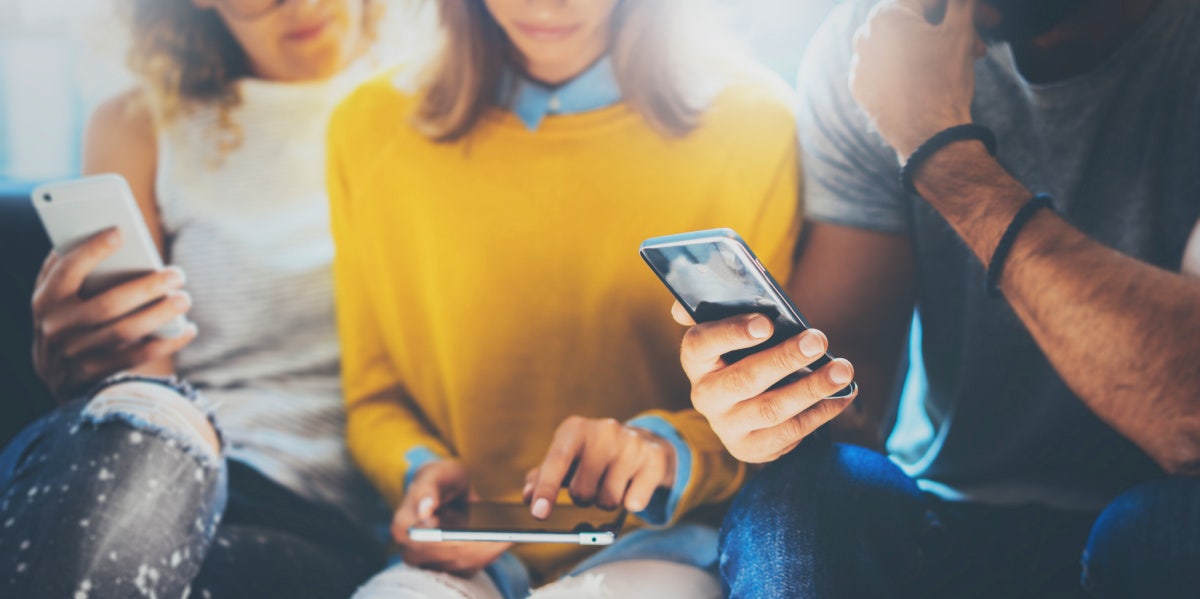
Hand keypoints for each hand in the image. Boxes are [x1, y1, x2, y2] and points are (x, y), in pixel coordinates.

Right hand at [32, 228, 195, 400]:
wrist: (54, 373)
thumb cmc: (67, 317)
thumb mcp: (56, 294)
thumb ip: (72, 269)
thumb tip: (110, 235)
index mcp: (45, 299)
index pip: (67, 270)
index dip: (92, 250)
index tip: (120, 232)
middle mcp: (57, 327)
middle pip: (108, 305)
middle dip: (146, 287)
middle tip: (177, 274)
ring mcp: (75, 353)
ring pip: (124, 332)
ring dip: (160, 314)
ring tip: (185, 298)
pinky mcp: (95, 373)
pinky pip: (137, 357)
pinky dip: (167, 342)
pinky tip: (188, 328)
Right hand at [391, 460, 510, 576]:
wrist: (444, 489)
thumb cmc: (439, 479)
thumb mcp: (435, 474)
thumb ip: (427, 490)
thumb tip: (425, 509)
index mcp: (404, 528)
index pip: (431, 543)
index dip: (456, 542)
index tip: (482, 535)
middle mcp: (412, 551)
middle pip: (450, 558)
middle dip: (479, 548)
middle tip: (506, 538)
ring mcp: (429, 562)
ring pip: (462, 566)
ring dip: (487, 554)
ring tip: (509, 539)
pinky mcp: (447, 566)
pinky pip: (469, 568)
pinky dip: (488, 557)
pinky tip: (505, 543)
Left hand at [525, 416, 675, 518]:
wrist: (641, 444)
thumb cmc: (592, 455)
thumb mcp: (566, 458)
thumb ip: (542, 477)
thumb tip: (528, 496)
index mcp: (575, 429)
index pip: (557, 461)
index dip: (547, 489)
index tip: (539, 513)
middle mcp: (604, 430)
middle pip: (582, 490)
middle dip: (582, 498)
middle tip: (589, 486)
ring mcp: (631, 443)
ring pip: (608, 500)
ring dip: (605, 501)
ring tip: (610, 484)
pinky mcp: (653, 459)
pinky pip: (634, 502)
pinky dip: (630, 503)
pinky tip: (632, 487)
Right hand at [672, 302, 857, 463]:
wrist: (740, 407)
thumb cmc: (742, 355)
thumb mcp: (730, 332)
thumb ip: (721, 310)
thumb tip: (716, 291)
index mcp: (696, 360)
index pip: (702, 343)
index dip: (733, 333)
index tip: (767, 323)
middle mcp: (705, 395)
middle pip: (744, 378)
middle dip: (784, 359)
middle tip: (818, 341)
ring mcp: (727, 426)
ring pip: (772, 409)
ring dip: (811, 388)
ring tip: (842, 370)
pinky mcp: (750, 448)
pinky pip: (790, 432)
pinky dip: (820, 412)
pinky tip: (841, 395)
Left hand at [849, 0, 986, 159]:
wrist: (929, 138)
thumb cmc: (945, 83)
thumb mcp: (960, 32)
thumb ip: (960, 3)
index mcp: (886, 15)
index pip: (929, 0)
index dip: (962, 7)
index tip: (989, 21)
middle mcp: (864, 36)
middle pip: (915, 21)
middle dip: (950, 29)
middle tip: (980, 46)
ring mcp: (859, 64)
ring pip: (902, 44)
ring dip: (933, 47)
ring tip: (959, 64)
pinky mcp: (860, 88)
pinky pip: (886, 67)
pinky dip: (909, 67)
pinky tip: (930, 78)